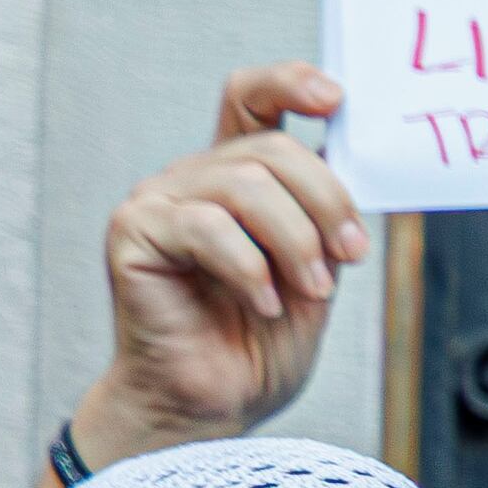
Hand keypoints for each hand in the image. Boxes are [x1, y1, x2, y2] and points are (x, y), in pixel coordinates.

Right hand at [85, 68, 366, 461]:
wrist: (215, 403)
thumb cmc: (259, 342)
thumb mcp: (317, 269)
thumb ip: (325, 217)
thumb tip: (355, 164)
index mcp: (237, 176)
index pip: (252, 98)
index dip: (291, 84)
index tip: (336, 98)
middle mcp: (194, 177)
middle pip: (271, 149)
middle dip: (327, 202)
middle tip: (351, 256)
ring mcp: (158, 201)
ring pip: (245, 186)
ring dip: (295, 243)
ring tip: (309, 291)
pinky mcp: (132, 232)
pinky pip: (207, 228)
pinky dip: (249, 270)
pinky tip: (262, 305)